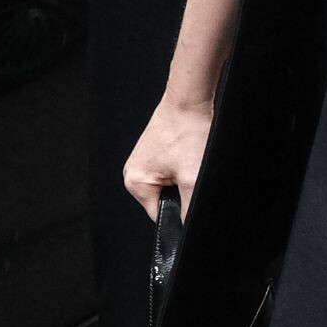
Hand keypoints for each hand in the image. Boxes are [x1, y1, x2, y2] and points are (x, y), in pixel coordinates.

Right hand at [124, 95, 213, 221]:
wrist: (191, 99)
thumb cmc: (188, 131)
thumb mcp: (192, 178)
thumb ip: (188, 208)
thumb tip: (188, 227)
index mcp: (135, 182)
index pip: (159, 216)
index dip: (180, 210)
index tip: (191, 195)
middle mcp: (134, 171)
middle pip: (164, 200)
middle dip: (182, 192)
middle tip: (192, 171)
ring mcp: (144, 160)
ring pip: (170, 184)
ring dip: (184, 177)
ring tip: (190, 159)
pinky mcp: (157, 150)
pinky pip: (172, 170)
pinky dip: (184, 165)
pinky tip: (190, 152)